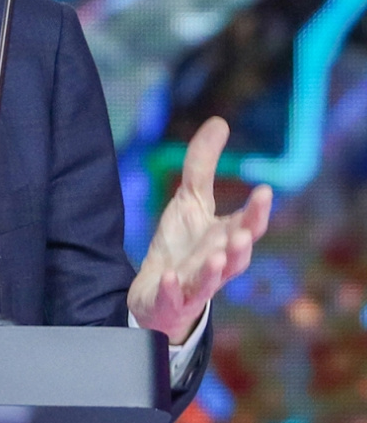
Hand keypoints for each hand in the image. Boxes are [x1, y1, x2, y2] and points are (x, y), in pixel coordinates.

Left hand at [127, 116, 272, 343]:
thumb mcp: (190, 200)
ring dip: (213, 269)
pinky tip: (167, 276)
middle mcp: (216, 264)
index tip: (263, 191)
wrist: (159, 293)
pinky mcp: (169, 300)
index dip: (257, 211)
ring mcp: (193, 285)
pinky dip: (171, 288)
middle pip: (235, 258)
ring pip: (209, 281)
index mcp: (225, 239)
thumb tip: (219, 121)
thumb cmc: (183, 245)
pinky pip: (172, 297)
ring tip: (216, 255)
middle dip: (240, 246)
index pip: (248, 225)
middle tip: (243, 234)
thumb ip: (202, 165)